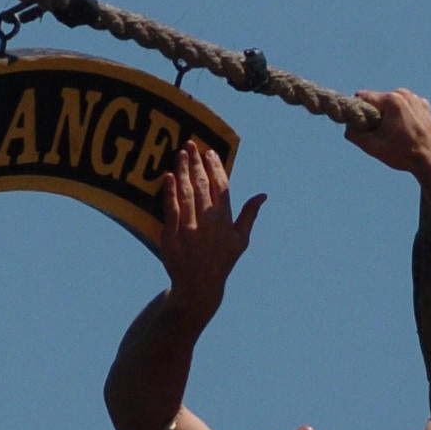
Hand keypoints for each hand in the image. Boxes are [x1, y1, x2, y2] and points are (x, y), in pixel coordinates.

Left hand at [160, 143, 265, 326]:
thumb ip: (250, 215)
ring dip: (182, 170)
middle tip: (190, 144)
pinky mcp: (172, 235)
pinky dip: (169, 191)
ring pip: (185, 192)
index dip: (215, 167)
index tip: (209, 151)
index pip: (221, 186)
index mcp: (226, 220)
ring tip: (179, 154)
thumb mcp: (240, 240)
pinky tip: (167, 176)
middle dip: (196, 162)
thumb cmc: (222, 261)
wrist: (199, 285)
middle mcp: (208, 222)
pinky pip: (170, 208)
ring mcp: (190, 228)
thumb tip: (263, 195)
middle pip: (202, 184)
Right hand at [345, 88, 430, 177]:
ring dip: (390, 116)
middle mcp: (404, 94)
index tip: (366, 127)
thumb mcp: (372, 147)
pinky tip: (408, 131)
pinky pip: (405, 107)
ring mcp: (416, 98)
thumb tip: (348, 126)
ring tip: (397, 134)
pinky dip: (403, 116)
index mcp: (391, 100)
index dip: (359, 111)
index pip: (362, 96)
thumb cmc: (402, 154)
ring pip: (392, 103)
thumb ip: (354, 135)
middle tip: (383, 135)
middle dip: (376, 115)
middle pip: (378, 100)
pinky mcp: (424, 105)